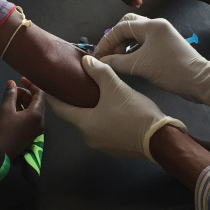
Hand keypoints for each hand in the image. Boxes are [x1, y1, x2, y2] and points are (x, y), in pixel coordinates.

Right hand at [0, 78, 44, 158]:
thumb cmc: (2, 131)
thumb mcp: (5, 110)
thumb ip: (10, 95)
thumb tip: (11, 83)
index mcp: (37, 114)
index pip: (40, 94)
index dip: (31, 84)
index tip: (21, 79)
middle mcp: (40, 122)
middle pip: (37, 102)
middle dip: (25, 93)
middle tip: (12, 90)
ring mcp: (36, 129)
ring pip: (33, 110)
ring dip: (23, 102)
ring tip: (10, 98)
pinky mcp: (30, 134)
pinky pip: (30, 118)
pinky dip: (23, 110)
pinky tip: (12, 108)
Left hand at [46, 55, 185, 159]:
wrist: (160, 139)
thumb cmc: (134, 113)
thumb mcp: (115, 87)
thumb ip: (99, 71)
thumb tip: (86, 60)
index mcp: (84, 124)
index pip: (61, 109)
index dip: (53, 96)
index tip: (49, 86)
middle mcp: (89, 137)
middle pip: (76, 116)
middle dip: (76, 101)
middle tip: (77, 84)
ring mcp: (102, 145)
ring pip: (91, 123)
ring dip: (91, 110)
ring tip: (96, 93)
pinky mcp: (116, 148)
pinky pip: (104, 130)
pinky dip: (103, 119)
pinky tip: (111, 108)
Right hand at [94, 13, 209, 107]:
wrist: (198, 80)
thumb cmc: (170, 70)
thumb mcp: (140, 66)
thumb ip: (117, 61)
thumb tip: (102, 60)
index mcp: (151, 26)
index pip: (121, 27)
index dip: (107, 41)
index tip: (98, 55)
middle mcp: (156, 25)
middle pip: (128, 25)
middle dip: (115, 39)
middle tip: (108, 54)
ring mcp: (162, 34)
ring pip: (136, 34)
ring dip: (124, 45)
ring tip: (116, 60)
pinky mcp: (165, 44)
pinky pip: (144, 42)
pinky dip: (133, 49)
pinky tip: (128, 61)